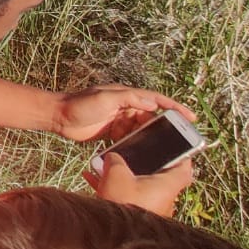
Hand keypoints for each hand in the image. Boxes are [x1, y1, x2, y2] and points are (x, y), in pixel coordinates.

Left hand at [52, 85, 195, 142]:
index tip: (190, 116)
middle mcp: (125, 106)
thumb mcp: (103, 98)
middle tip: (182, 137)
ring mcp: (119, 119)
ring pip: (142, 128)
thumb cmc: (79, 105)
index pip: (155, 100)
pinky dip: (138, 144)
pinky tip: (145, 153)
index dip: (174, 107)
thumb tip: (151, 102)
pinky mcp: (112, 132)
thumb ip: (127, 98)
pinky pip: (130, 137)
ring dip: (153, 136)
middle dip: (166, 125)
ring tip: (166, 148)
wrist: (58, 116)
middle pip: (151, 115)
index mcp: (126, 95)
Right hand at [85, 152, 192, 217]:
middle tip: (130, 153)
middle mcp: (164, 199)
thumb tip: (112, 157)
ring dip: (124, 176)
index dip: (183, 155)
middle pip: (158, 175)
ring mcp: (152, 210)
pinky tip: (94, 181)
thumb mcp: (116, 173)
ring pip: (140, 186)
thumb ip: (115, 159)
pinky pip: (128, 197)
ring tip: (105, 167)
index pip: (184, 168)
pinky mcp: (138, 218)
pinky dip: (116, 188)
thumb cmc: (123, 204)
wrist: (115, 241)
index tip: (176, 145)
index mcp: (167, 186)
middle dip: (141, 163)